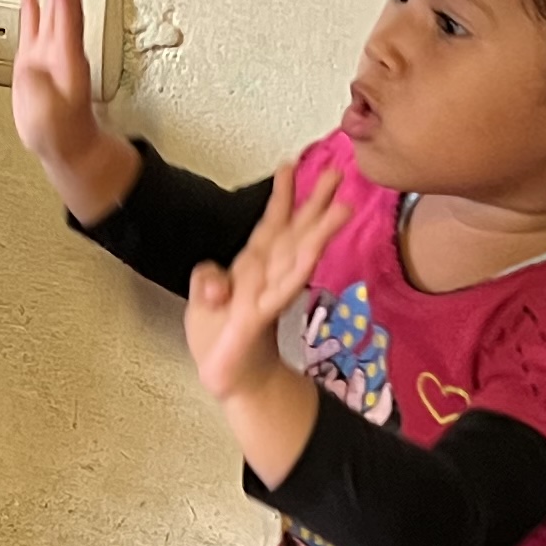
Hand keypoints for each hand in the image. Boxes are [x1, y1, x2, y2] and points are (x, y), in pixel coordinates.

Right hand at [11, 0, 121, 200]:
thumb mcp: (50, 116)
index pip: (67, 13)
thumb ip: (40, 90)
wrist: (65, 148)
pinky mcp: (35, 61)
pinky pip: (34, 25)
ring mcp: (49, 54)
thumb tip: (31, 70)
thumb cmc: (62, 135)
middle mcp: (60, 50)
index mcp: (67, 59)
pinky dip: (32, 5)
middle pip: (65, 3)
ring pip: (53, 9)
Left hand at [181, 162, 345, 405]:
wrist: (232, 380)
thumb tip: (216, 282)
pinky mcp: (259, 316)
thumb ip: (207, 279)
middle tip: (338, 173)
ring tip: (342, 206)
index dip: (281, 196)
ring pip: (297, 256)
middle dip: (315, 203)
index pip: (270, 224)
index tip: (291, 164)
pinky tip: (312, 252)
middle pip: (295, 232)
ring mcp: (267, 294)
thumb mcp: (203, 300)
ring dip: (319, 231)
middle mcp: (266, 275)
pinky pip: (279, 289)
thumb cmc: (220, 338)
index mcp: (253, 266)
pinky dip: (296, 269)